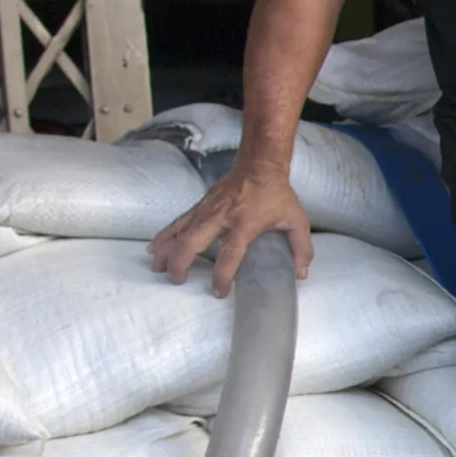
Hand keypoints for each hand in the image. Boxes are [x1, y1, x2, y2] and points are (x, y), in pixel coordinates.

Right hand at [149, 162, 312, 296]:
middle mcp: (221, 217)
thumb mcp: (296, 220)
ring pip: (180, 231)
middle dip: (181, 262)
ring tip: (157, 267)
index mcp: (245, 224)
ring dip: (166, 250)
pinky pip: (178, 222)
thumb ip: (301, 248)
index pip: (230, 254)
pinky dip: (165, 234)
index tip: (218, 291)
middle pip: (193, 241)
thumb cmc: (277, 195)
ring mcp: (207, 210)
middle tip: (177, 280)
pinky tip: (154, 247)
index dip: (223, 275)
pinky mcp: (200, 206)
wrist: (260, 165)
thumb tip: (301, 274)